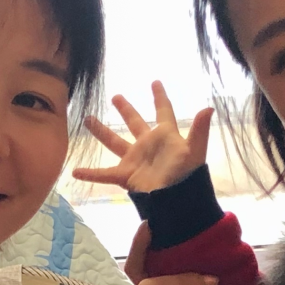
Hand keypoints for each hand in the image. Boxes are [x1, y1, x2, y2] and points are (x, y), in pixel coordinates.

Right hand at [71, 81, 213, 193]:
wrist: (176, 202)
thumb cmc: (187, 176)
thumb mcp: (194, 152)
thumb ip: (199, 130)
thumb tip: (208, 108)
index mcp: (166, 136)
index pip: (163, 112)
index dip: (160, 97)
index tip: (155, 82)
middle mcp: (148, 145)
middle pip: (135, 123)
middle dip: (126, 110)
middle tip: (116, 97)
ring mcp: (135, 160)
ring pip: (115, 142)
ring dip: (101, 132)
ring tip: (87, 119)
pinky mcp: (126, 176)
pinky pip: (105, 174)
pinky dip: (91, 173)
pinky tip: (75, 171)